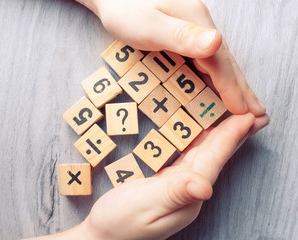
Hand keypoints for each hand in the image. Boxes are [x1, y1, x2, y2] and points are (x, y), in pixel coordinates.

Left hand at [77, 0, 269, 130]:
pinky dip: (215, 78)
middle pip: (225, 62)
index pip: (220, 62)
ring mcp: (193, 32)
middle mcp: (199, 27)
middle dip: (241, 89)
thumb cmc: (124, 9)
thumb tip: (216, 43)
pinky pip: (205, 62)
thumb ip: (182, 36)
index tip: (244, 111)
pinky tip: (219, 88)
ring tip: (245, 105)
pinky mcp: (183, 38)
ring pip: (217, 63)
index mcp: (196, 23)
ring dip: (232, 86)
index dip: (232, 88)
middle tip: (258, 113)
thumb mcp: (150, 24)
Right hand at [78, 113, 255, 239]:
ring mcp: (176, 188)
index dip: (229, 138)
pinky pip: (188, 157)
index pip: (211, 163)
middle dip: (232, 135)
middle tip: (251, 113)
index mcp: (185, 197)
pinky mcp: (166, 183)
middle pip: (213, 158)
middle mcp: (186, 192)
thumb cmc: (118, 221)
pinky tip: (202, 134)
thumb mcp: (144, 206)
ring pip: (203, 156)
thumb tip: (205, 186)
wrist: (103, 234)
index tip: (246, 118)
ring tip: (233, 120)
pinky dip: (199, 142)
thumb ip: (173, 193)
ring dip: (219, 136)